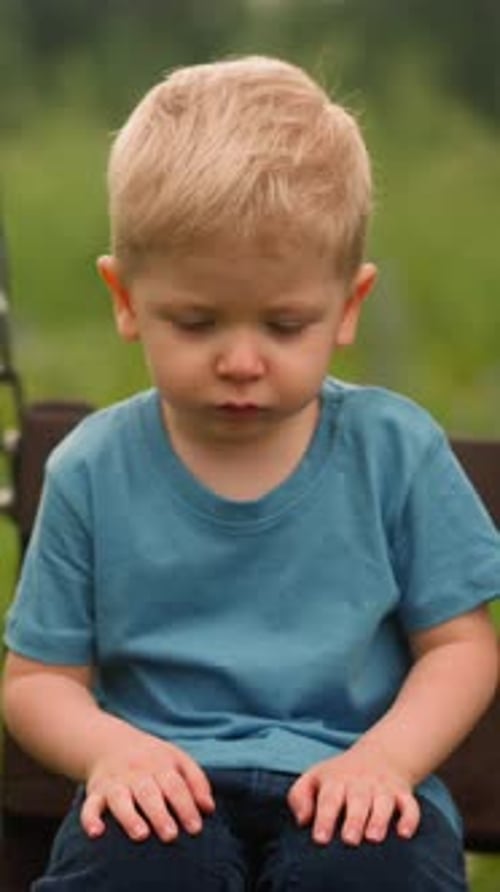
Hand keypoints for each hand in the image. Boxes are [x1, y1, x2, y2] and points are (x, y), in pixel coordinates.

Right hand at [81, 733, 214, 842]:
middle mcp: (137, 772)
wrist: (110, 742)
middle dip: (159, 814)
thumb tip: (209, 809)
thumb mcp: (177, 759)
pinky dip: (90, 819)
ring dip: (129, 817)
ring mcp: (115, 782)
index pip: (175, 785)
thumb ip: (196, 781)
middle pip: (149, 793)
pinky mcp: (95, 792)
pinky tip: (96, 833)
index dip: (186, 806)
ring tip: (141, 835)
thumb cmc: (152, 758)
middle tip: (170, 835)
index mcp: (160, 764)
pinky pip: (89, 805)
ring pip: (120, 799)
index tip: (195, 828)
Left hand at [287, 746, 419, 846]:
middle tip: (349, 840)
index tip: (320, 839)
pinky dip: (410, 818)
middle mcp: (360, 783)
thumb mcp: (314, 778)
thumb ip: (299, 796)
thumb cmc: (338, 776)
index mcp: (336, 780)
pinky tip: (404, 834)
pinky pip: (410, 805)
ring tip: (373, 837)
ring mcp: (383, 788)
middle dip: (354, 820)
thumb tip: (302, 820)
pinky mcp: (403, 794)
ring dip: (379, 819)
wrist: (379, 755)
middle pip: (357, 800)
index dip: (324, 818)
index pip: (329, 798)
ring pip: (383, 802)